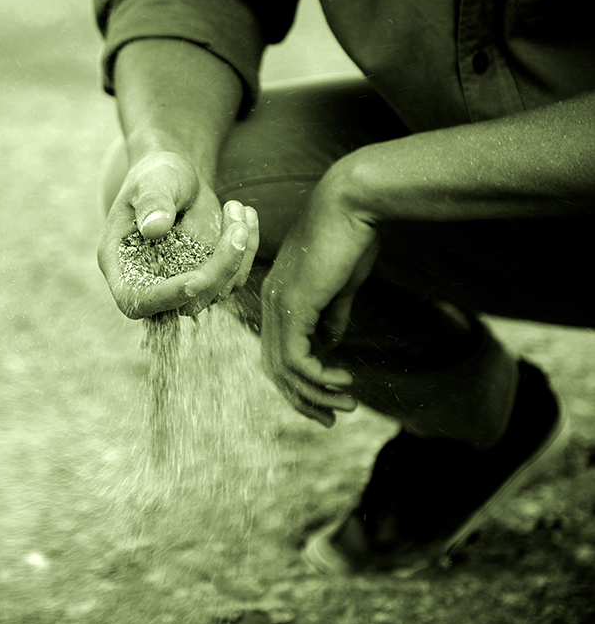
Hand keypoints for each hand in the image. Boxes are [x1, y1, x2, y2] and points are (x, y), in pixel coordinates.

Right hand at [98, 150, 258, 317]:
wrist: (178, 176)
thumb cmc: (158, 175)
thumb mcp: (152, 181)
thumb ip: (152, 202)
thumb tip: (154, 229)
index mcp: (120, 264)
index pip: (136, 300)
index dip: (166, 297)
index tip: (196, 280)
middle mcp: (150, 282)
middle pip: (187, 301)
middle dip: (219, 269)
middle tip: (238, 226)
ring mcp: (183, 284)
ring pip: (219, 291)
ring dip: (238, 253)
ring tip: (236, 207)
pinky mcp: (210, 278)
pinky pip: (236, 277)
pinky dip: (247, 248)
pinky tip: (245, 214)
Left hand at [261, 163, 378, 426]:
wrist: (352, 204)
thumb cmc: (350, 239)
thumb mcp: (341, 286)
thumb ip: (332, 315)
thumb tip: (331, 344)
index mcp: (280, 298)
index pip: (278, 350)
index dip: (299, 380)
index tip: (328, 398)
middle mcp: (271, 304)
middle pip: (275, 367)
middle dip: (302, 398)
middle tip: (331, 419)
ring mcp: (279, 305)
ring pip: (284, 369)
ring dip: (315, 394)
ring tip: (346, 406)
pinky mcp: (294, 305)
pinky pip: (298, 358)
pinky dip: (319, 378)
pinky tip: (343, 381)